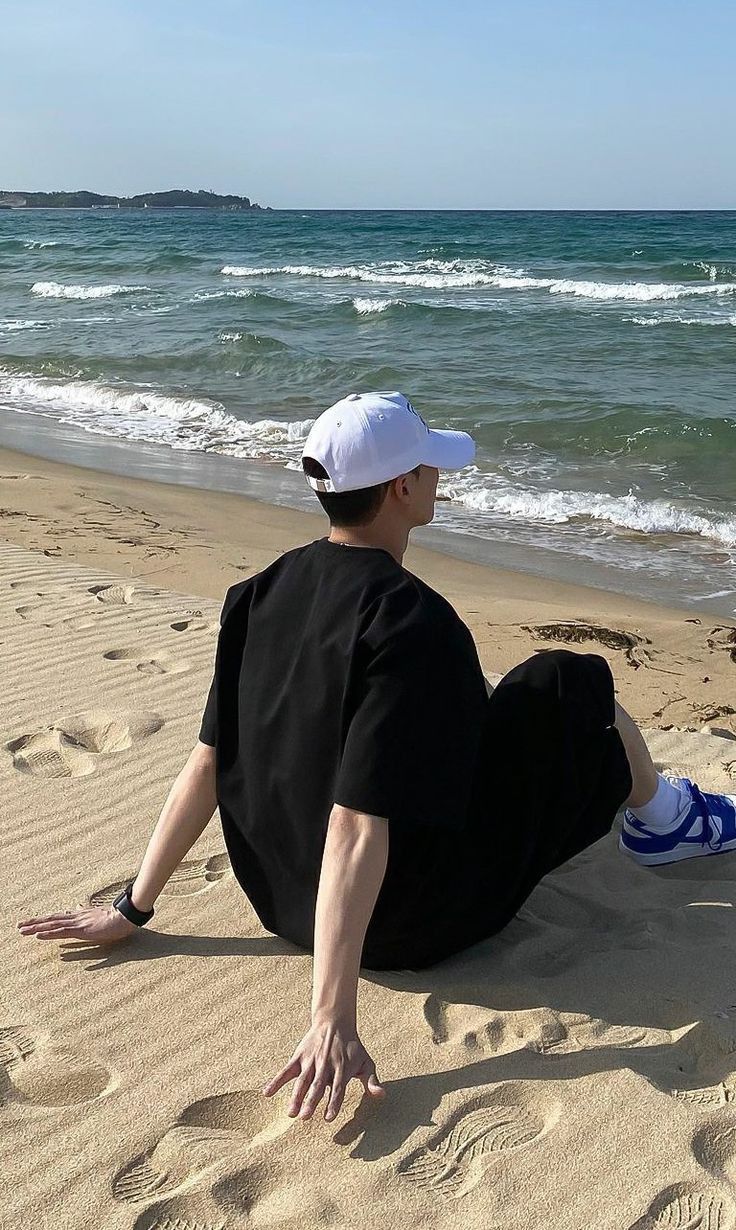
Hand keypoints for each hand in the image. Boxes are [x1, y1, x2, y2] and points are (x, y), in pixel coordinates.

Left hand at [16, 904, 139, 942]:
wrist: (125, 917)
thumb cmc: (115, 918)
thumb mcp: (98, 914)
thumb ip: (86, 911)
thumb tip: (77, 906)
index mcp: (79, 916)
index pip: (57, 917)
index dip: (43, 920)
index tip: (31, 922)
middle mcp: (75, 918)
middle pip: (51, 920)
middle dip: (34, 923)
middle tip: (19, 925)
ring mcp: (77, 924)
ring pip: (52, 925)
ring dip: (36, 928)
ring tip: (22, 930)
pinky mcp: (81, 931)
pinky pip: (61, 932)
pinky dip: (48, 934)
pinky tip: (38, 935)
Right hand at [263, 1019, 384, 1121]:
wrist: (335, 1020)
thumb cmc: (352, 1046)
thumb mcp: (366, 1061)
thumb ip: (372, 1080)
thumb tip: (381, 1096)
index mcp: (342, 1069)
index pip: (337, 1089)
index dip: (333, 1103)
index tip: (328, 1118)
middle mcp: (325, 1065)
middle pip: (317, 1086)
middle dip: (311, 1101)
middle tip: (305, 1117)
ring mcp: (311, 1060)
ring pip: (302, 1080)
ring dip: (295, 1096)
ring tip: (290, 1113)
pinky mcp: (299, 1056)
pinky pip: (286, 1070)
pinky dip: (276, 1081)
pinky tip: (267, 1093)